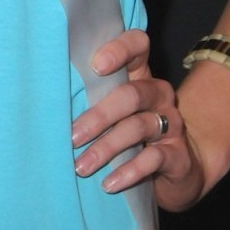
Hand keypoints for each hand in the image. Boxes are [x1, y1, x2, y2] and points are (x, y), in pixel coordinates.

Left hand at [70, 29, 205, 211]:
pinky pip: (153, 159)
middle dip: (99, 116)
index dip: (120, 49)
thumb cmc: (133, 131)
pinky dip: (128, 171)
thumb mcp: (117, 110)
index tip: (96, 66)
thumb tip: (50, 104)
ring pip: (138, 128)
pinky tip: (109, 184)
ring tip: (81, 167)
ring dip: (106, 148)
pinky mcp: (178, 154)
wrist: (180, 169)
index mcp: (141, 74)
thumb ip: (93, 98)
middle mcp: (159, 93)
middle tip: (72, 137)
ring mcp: (172, 123)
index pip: (138, 45)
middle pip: (131, 94)